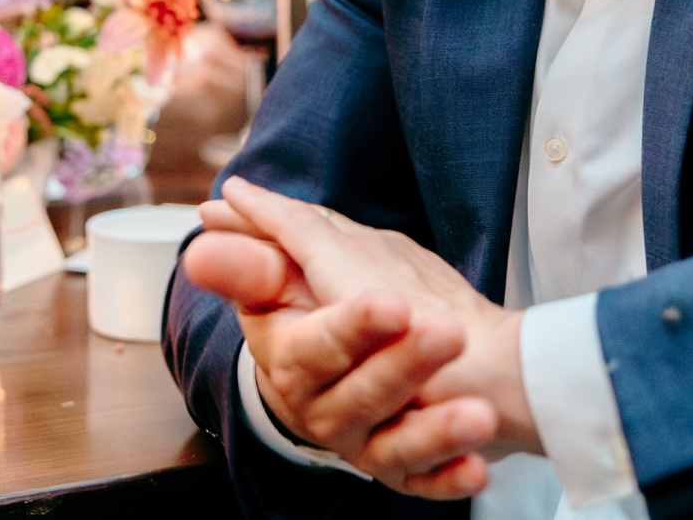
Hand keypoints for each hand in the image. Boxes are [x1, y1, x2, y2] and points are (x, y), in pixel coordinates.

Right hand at [186, 179, 539, 481]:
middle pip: (361, 394)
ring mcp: (369, 443)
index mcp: (293, 360)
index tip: (394, 306)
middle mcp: (326, 409)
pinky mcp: (406, 470)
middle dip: (402, 365)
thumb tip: (215, 210)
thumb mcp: (293, 284)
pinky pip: (427, 482)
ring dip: (436, 431)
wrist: (397, 359)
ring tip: (476, 415)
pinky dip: (449, 479)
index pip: (314, 347)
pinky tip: (477, 470)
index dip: (352, 327)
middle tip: (447, 336)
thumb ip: (260, 255)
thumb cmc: (330, 315)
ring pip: (398, 445)